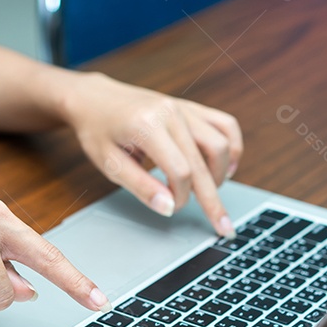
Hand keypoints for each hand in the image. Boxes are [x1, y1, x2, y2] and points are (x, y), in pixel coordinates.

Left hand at [62, 72, 243, 237]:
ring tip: (208, 192)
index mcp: (147, 126)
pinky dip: (231, 147)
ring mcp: (184, 108)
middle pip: (204, 162)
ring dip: (220, 174)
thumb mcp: (109, 163)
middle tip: (224, 228)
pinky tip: (226, 166)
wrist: (95, 98)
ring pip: (221, 144)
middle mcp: (170, 113)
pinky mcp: (191, 107)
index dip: (181, 197)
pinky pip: (225, 125)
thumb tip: (169, 208)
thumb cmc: (97, 131)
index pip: (180, 171)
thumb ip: (141, 186)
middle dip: (213, 199)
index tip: (172, 207)